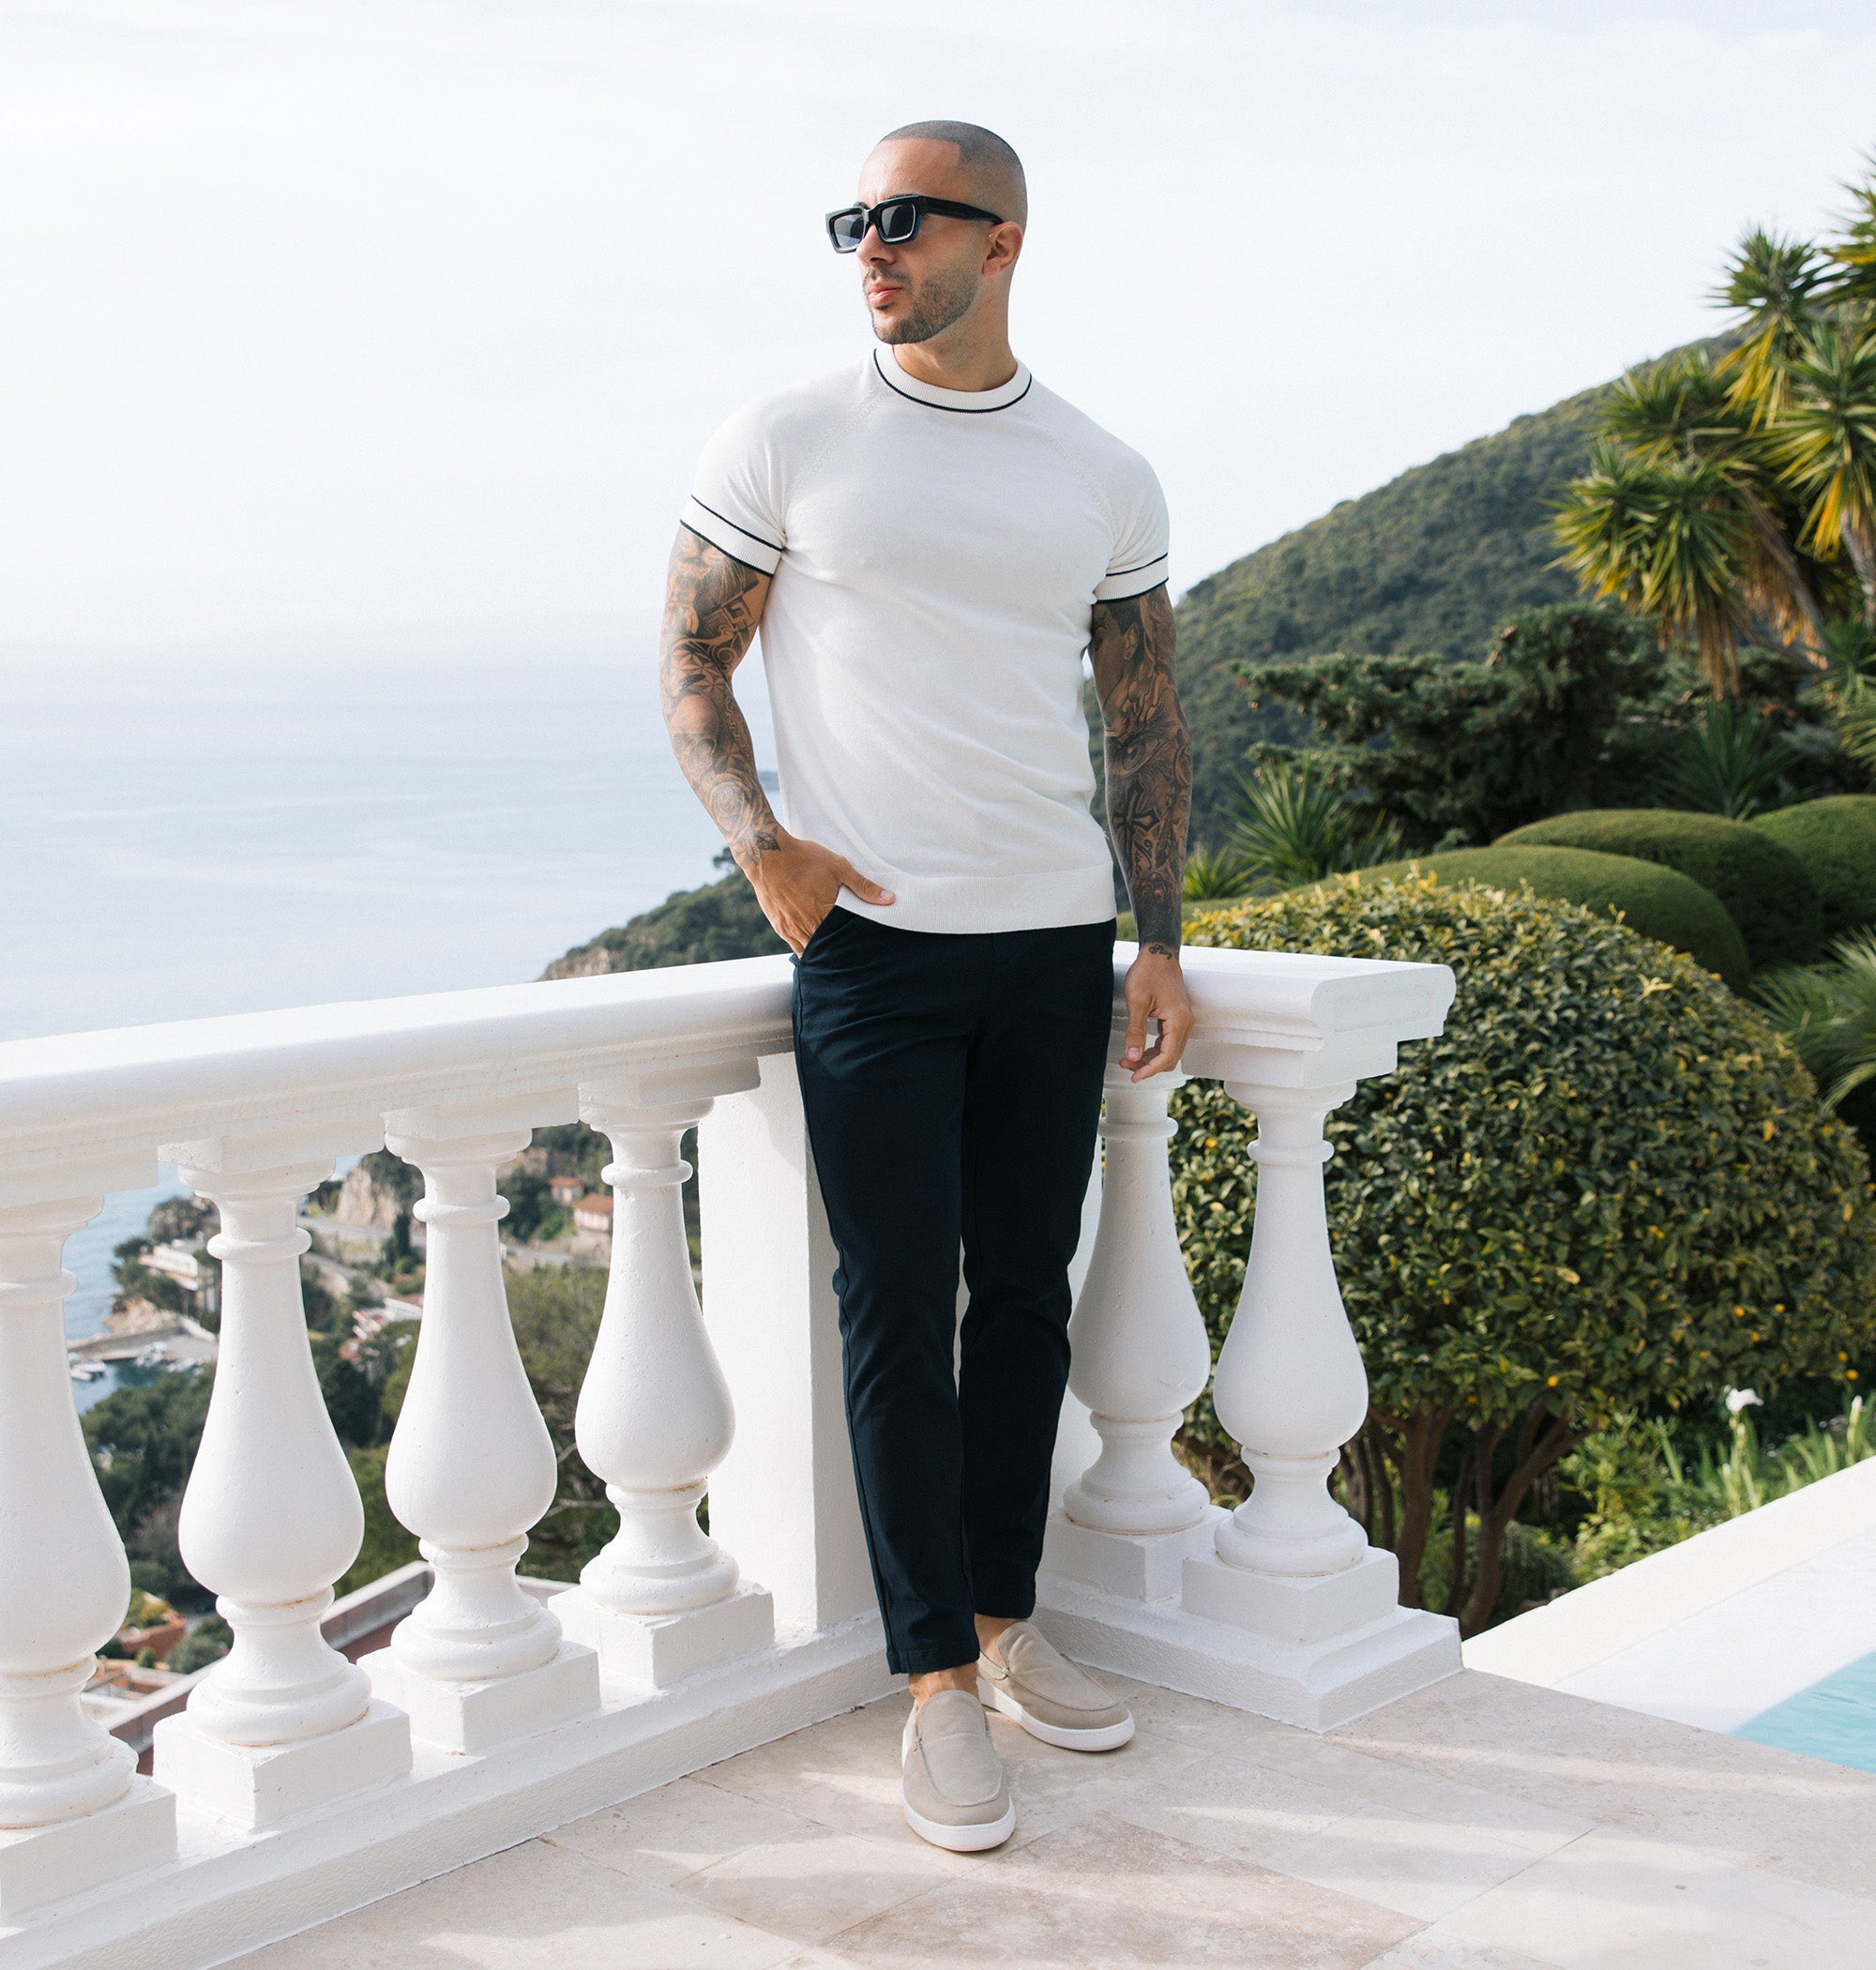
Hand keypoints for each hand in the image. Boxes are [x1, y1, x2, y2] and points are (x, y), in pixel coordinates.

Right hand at [740, 827, 893, 952]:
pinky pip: (795, 946)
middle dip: (838, 953)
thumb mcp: (838, 867)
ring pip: (809, 951)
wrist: (767, 854)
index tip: (861, 950)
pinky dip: (805, 949)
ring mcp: (791, 928)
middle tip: (850, 957)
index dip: (853, 947)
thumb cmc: (804, 858)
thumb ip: (864, 886)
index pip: (844, 940)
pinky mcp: (779, 926)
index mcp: (825, 913)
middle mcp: (807, 925)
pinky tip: (814, 947)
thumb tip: (889, 899)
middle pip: (827, 949)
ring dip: (821, 953)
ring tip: (833, 955)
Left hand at [1119, 948, 1192, 1081]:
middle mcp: (1186, 1024)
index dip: (1149, 1070)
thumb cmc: (1148, 973)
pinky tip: (1138, 1050)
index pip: (1167, 1057)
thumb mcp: (1137, 1002)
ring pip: (1169, 1052)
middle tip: (1126, 1066)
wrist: (1158, 954)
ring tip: (1128, 1060)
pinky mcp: (1177, 1019)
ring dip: (1150, 1059)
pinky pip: (1168, 1042)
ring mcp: (1183, 1022)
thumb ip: (1135, 1032)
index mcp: (1179, 1021)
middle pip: (1170, 1058)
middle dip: (1148, 1066)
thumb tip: (1134, 1058)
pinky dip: (1154, 1050)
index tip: (1133, 1077)